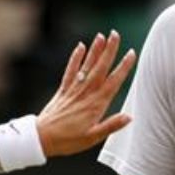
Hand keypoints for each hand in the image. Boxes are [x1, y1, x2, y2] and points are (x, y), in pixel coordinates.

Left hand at [36, 30, 135, 156]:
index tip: (132, 53)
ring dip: (94, 50)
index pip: (113, 82)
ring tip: (101, 35)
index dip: (123, 67)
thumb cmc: (68, 141)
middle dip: (109, 51)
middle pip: (100, 68)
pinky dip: (75, 58)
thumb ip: (111, 126)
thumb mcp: (92, 138)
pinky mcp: (63, 90)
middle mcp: (86, 93)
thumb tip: (129, 117)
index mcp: (96, 104)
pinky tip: (80, 47)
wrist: (42, 138)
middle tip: (116, 34)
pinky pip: (70, 71)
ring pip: (87, 66)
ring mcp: (74, 90)